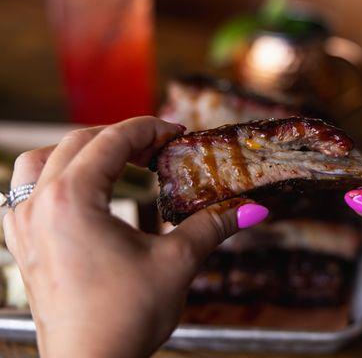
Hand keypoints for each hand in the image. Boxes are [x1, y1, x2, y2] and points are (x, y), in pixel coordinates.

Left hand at [2, 117, 267, 357]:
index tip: (175, 133)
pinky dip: (49, 179)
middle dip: (121, 137)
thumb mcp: (177, 262)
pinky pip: (23, 194)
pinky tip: (73, 190)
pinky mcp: (23, 247)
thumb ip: (212, 226)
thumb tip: (251, 210)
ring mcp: (25, 226)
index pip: (112, 141)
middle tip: (157, 148)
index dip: (149, 130)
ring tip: (114, 160)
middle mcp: (40, 205)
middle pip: (77, 143)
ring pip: (40, 162)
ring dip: (79, 152)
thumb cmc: (124, 318)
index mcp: (73, 199)